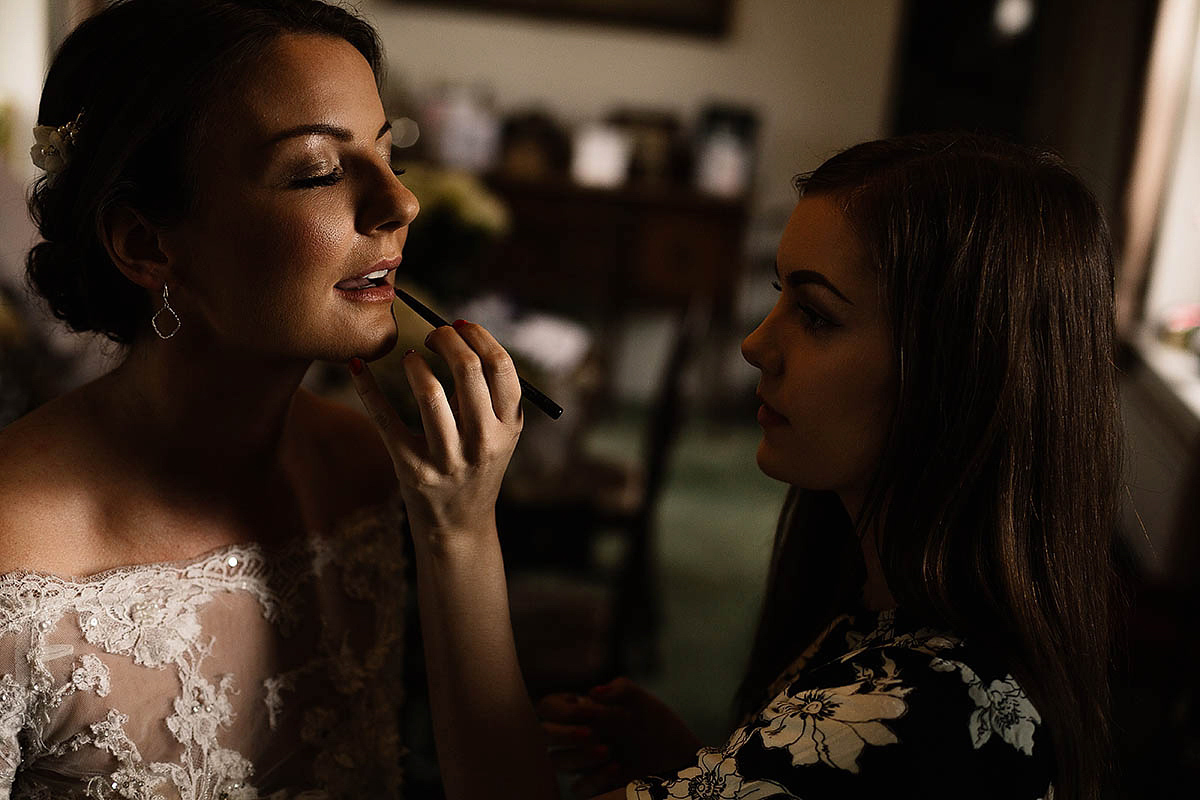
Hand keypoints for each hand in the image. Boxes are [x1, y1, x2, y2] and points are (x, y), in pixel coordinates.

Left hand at [349, 322, 522, 542]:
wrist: (459, 524)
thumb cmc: (476, 465)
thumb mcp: (499, 434)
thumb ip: (490, 393)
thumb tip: (462, 335)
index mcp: (508, 426)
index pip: (500, 366)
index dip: (479, 336)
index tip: (459, 326)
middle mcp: (483, 442)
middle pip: (468, 371)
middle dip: (446, 339)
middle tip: (433, 335)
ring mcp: (447, 458)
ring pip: (430, 393)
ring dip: (415, 364)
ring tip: (410, 359)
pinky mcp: (412, 469)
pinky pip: (385, 419)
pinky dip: (367, 387)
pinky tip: (357, 368)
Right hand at [538, 677, 701, 795]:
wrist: (680, 762)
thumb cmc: (660, 728)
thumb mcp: (644, 703)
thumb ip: (621, 690)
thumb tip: (593, 692)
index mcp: (582, 711)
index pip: (547, 707)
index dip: (559, 710)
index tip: (583, 712)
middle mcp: (577, 735)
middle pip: (545, 735)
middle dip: (565, 735)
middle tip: (592, 734)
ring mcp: (582, 761)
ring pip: (557, 761)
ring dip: (579, 756)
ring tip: (609, 751)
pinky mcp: (593, 784)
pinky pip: (578, 787)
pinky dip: (594, 778)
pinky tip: (616, 768)